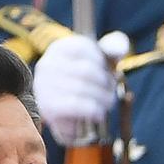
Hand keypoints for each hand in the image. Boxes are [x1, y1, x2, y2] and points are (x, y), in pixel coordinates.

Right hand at [33, 31, 127, 145]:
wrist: (66, 116)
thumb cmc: (85, 83)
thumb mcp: (99, 62)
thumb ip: (111, 49)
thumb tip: (120, 49)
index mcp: (59, 48)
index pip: (83, 47)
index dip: (101, 60)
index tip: (109, 71)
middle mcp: (46, 64)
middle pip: (85, 69)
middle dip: (105, 81)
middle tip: (113, 90)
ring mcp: (44, 85)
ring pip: (82, 88)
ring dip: (102, 97)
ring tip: (108, 102)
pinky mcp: (47, 106)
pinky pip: (76, 105)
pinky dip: (93, 109)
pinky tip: (99, 113)